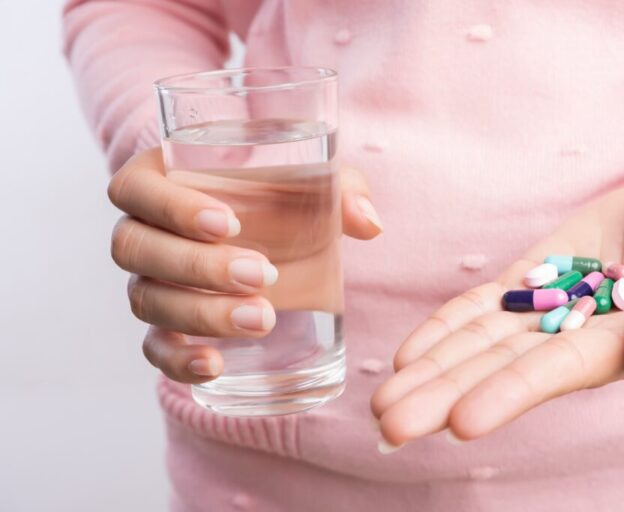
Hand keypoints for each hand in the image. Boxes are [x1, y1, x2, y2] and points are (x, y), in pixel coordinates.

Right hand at [108, 148, 381, 382]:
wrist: (272, 233)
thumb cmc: (281, 195)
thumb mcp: (312, 181)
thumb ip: (340, 190)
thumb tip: (369, 223)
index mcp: (161, 180)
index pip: (136, 189)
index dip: (171, 207)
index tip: (229, 223)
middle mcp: (143, 231)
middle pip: (135, 248)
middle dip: (197, 266)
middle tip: (262, 275)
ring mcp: (149, 280)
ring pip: (146, 299)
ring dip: (200, 313)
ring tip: (262, 320)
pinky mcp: (166, 325)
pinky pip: (154, 347)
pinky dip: (178, 360)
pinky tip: (214, 366)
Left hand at [371, 174, 623, 448]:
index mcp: (614, 346)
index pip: (551, 375)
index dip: (507, 396)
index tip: (460, 421)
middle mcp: (567, 338)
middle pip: (496, 371)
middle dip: (443, 397)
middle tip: (389, 425)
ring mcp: (540, 311)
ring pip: (476, 346)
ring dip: (429, 372)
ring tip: (383, 402)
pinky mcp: (525, 281)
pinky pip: (478, 308)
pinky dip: (443, 329)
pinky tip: (408, 357)